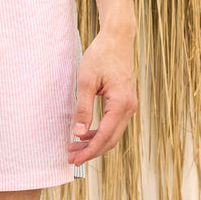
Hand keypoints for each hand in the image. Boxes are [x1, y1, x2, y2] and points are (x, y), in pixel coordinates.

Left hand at [67, 23, 137, 163]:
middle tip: (71, 158)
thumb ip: (83, 108)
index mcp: (121, 104)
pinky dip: (100, 133)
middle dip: (91, 151)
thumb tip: (78, 133)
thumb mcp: (86, 81)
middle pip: (111, 140)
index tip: (74, 160)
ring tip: (74, 147)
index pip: (105, 136)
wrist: (117, 39)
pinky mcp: (125, 102)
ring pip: (113, 134)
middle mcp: (129, 108)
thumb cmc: (101, 55)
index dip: (89, 151)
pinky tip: (85, 134)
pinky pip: (114, 124)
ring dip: (95, 143)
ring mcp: (129, 105)